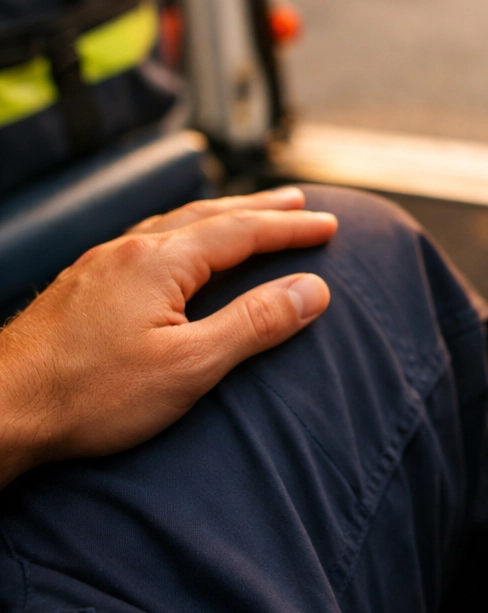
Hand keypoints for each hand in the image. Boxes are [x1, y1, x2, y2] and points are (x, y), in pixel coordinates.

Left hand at [0, 188, 336, 486]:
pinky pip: (148, 241)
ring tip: (249, 214)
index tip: (330, 225)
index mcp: (160, 262)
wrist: (0, 411)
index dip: (290, 227)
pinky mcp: (84, 287)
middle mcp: (128, 251)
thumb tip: (313, 290)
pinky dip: (185, 233)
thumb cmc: (91, 396)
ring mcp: (101, 266)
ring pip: (175, 224)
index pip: (242, 231)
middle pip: (209, 215)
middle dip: (260, 208)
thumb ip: (255, 323)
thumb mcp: (190, 366)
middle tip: (299, 201)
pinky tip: (182, 249)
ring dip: (222, 216)